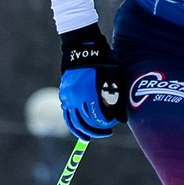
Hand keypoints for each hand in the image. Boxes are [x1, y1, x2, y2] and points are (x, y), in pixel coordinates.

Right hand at [58, 25, 125, 139]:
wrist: (82, 48)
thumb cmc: (103, 61)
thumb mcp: (112, 77)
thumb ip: (115, 97)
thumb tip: (120, 118)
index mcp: (89, 91)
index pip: (97, 116)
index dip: (106, 123)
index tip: (112, 124)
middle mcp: (76, 96)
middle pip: (86, 121)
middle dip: (96, 130)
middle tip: (106, 132)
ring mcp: (67, 96)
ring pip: (73, 121)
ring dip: (83, 131)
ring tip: (91, 136)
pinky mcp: (63, 95)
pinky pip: (66, 115)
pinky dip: (72, 125)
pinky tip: (79, 131)